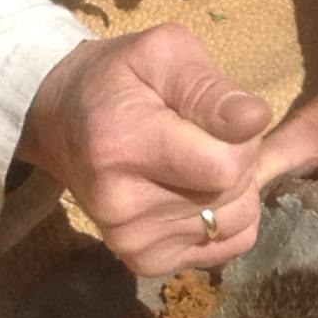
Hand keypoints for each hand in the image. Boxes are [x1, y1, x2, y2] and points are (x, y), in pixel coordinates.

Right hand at [17, 23, 271, 275]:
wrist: (61, 123)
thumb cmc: (118, 80)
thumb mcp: (163, 54)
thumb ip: (209, 87)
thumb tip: (256, 120)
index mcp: (125, 145)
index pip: (226, 165)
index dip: (240, 137)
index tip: (212, 117)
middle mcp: (122, 204)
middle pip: (233, 194)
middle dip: (236, 161)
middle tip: (200, 137)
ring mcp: (131, 241)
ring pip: (237, 223)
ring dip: (234, 192)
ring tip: (196, 165)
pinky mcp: (144, 263)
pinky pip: (228, 246)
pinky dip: (226, 219)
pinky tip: (195, 194)